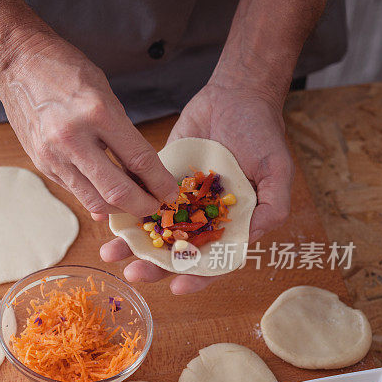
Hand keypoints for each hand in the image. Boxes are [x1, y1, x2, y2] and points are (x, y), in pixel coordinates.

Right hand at [0, 36, 178, 216]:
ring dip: (119, 208)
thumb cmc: (65, 69)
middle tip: (155, 206)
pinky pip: (75, 191)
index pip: (139, 159)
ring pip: (94, 200)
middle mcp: (73, 139)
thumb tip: (138, 171)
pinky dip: (95, 197)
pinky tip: (108, 195)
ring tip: (133, 203)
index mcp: (97, 113)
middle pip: (117, 191)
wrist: (17, 64)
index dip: (160, 182)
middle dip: (142, 205)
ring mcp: (54, 156)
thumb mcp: (104, 92)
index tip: (170, 192)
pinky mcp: (42, 164)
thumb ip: (121, 132)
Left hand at [100, 82, 293, 293]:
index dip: (197, 276)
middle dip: (153, 264)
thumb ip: (272, 206)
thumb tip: (252, 238)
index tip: (177, 287)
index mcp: (230, 224)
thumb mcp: (277, 169)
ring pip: (151, 229)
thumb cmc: (263, 133)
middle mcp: (201, 217)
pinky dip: (121, 210)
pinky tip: (103, 218)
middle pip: (174, 250)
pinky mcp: (157, 178)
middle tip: (132, 273)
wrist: (236, 94)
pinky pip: (137, 197)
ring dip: (131, 243)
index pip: (212, 260)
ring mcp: (177, 199)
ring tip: (109, 253)